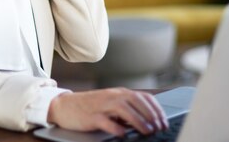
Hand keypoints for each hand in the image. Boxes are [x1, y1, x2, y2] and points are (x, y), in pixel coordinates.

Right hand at [46, 88, 168, 136]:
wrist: (65, 105)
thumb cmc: (91, 106)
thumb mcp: (111, 104)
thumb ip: (127, 109)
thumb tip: (146, 120)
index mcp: (119, 93)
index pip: (143, 97)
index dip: (156, 109)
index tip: (164, 121)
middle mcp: (112, 96)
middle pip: (136, 101)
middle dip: (151, 115)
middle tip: (159, 127)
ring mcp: (102, 106)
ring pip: (124, 109)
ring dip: (138, 120)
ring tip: (148, 131)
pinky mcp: (91, 116)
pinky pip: (106, 121)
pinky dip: (116, 127)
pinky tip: (123, 134)